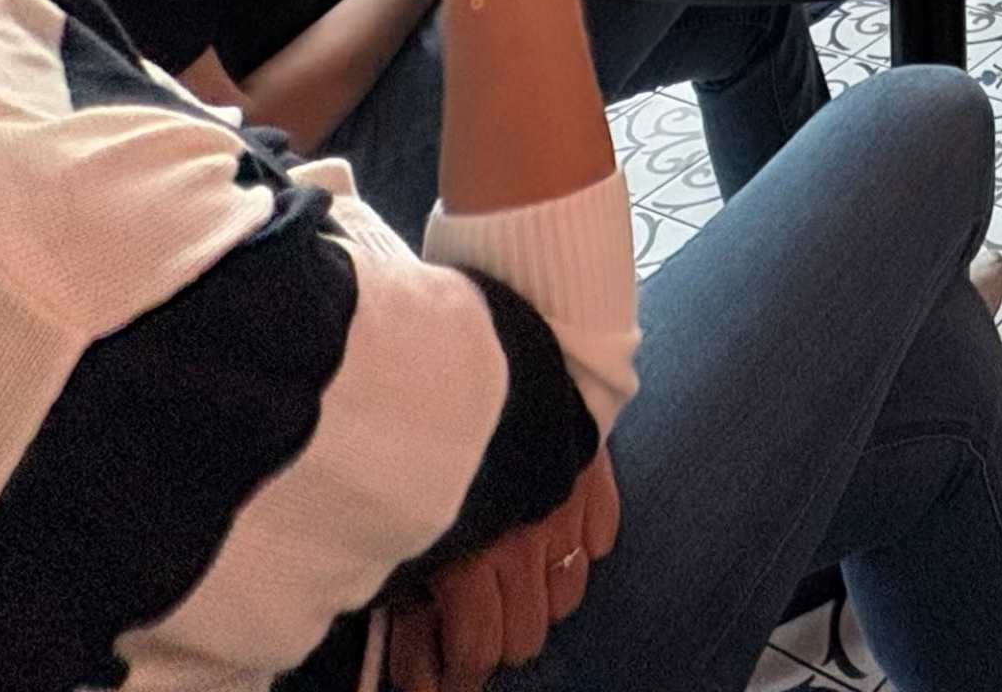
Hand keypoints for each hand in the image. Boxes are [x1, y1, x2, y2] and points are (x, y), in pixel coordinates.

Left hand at [384, 451, 618, 691]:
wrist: (475, 344)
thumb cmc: (419, 438)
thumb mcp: (398, 524)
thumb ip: (407, 595)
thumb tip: (416, 666)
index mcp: (472, 556)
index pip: (482, 649)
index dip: (458, 672)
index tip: (440, 674)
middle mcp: (526, 543)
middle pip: (527, 635)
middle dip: (495, 639)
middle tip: (470, 624)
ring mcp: (566, 510)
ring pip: (568, 596)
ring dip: (539, 596)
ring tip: (511, 578)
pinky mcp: (594, 475)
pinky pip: (602, 541)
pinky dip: (577, 547)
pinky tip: (549, 534)